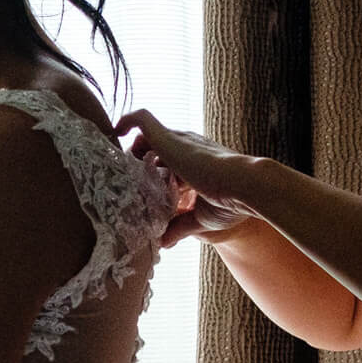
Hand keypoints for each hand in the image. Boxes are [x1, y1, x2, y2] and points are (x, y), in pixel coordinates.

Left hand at [113, 108, 265, 246]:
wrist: (245, 187)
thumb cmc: (231, 203)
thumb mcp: (201, 218)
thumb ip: (180, 226)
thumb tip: (163, 243)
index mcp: (195, 162)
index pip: (167, 162)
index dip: (152, 175)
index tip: (141, 193)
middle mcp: (186, 146)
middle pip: (153, 147)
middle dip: (138, 164)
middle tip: (127, 185)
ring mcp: (177, 140)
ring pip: (144, 135)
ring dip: (131, 151)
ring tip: (120, 171)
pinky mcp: (168, 138)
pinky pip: (141, 118)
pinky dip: (127, 120)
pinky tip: (116, 131)